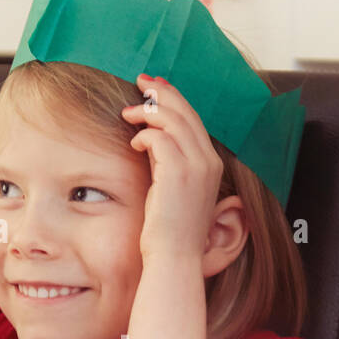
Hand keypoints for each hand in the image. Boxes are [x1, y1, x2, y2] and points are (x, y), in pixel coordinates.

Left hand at [122, 74, 223, 260]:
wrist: (174, 257)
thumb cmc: (169, 230)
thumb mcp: (172, 188)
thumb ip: (167, 162)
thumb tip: (150, 139)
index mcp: (210, 164)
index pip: (194, 120)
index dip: (174, 99)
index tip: (155, 88)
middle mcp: (208, 161)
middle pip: (186, 112)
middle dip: (161, 93)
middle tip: (140, 82)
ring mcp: (196, 166)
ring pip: (173, 119)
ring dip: (147, 111)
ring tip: (128, 113)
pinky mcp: (178, 173)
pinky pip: (159, 138)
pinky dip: (144, 135)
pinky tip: (134, 144)